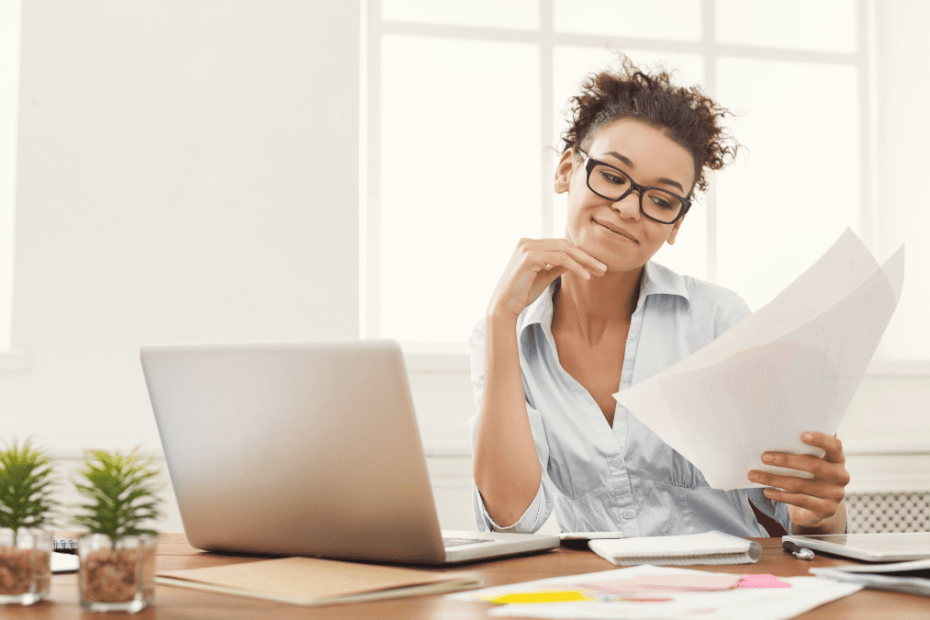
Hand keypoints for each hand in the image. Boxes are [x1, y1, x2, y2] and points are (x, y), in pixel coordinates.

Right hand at [487, 238, 606, 318]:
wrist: (504, 307)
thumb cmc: (522, 294)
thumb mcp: (544, 276)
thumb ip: (557, 266)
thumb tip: (575, 261)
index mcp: (529, 245)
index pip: (560, 245)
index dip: (580, 255)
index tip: (596, 266)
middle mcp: (526, 242)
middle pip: (565, 245)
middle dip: (586, 256)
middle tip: (603, 268)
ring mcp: (527, 247)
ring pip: (565, 250)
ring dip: (585, 261)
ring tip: (599, 271)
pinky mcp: (529, 257)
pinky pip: (559, 258)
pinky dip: (575, 266)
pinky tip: (586, 276)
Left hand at [748, 432, 849, 528]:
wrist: (817, 505)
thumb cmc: (808, 475)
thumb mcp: (808, 462)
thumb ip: (798, 452)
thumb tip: (768, 444)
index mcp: (837, 459)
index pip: (835, 445)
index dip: (820, 439)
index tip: (801, 435)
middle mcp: (840, 475)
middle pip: (813, 465)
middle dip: (786, 460)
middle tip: (763, 457)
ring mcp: (836, 494)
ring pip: (801, 484)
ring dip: (774, 479)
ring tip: (754, 475)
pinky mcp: (827, 509)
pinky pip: (801, 501)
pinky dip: (781, 496)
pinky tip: (766, 491)